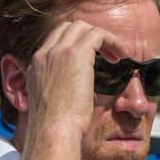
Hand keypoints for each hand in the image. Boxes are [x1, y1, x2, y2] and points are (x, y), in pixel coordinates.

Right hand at [24, 20, 128, 145]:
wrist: (53, 132)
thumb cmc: (56, 129)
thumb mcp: (53, 105)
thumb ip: (61, 91)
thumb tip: (80, 92)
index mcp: (36, 66)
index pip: (55, 41)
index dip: (75, 44)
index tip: (91, 60)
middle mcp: (44, 55)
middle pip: (67, 28)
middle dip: (88, 36)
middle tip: (106, 55)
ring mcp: (57, 52)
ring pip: (82, 27)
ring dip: (102, 37)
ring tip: (117, 55)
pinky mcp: (75, 55)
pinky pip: (98, 34)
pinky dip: (112, 41)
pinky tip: (122, 56)